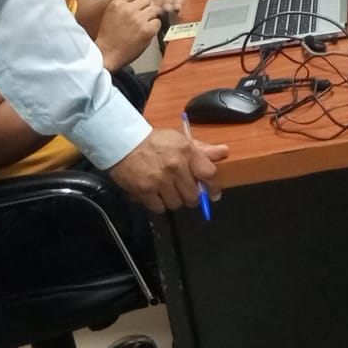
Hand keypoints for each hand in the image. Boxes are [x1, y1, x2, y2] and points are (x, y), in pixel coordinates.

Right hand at [96, 0, 162, 68]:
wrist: (107, 54)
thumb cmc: (108, 36)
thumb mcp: (110, 13)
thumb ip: (123, 3)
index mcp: (117, 3)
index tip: (139, 4)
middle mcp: (128, 9)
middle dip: (146, 7)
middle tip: (141, 17)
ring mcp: (138, 19)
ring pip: (154, 10)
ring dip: (150, 17)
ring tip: (142, 25)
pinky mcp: (146, 30)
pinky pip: (157, 22)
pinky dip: (154, 27)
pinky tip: (145, 32)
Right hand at [110, 130, 225, 213]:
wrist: (124, 142)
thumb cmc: (154, 141)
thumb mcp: (180, 140)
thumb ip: (203, 149)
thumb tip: (224, 151)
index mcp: (187, 152)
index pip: (209, 174)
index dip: (213, 187)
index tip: (213, 195)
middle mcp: (175, 167)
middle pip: (193, 196)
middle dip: (192, 197)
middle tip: (186, 193)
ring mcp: (159, 180)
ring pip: (177, 204)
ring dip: (175, 201)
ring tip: (169, 192)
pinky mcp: (144, 190)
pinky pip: (160, 208)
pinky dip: (160, 205)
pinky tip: (157, 195)